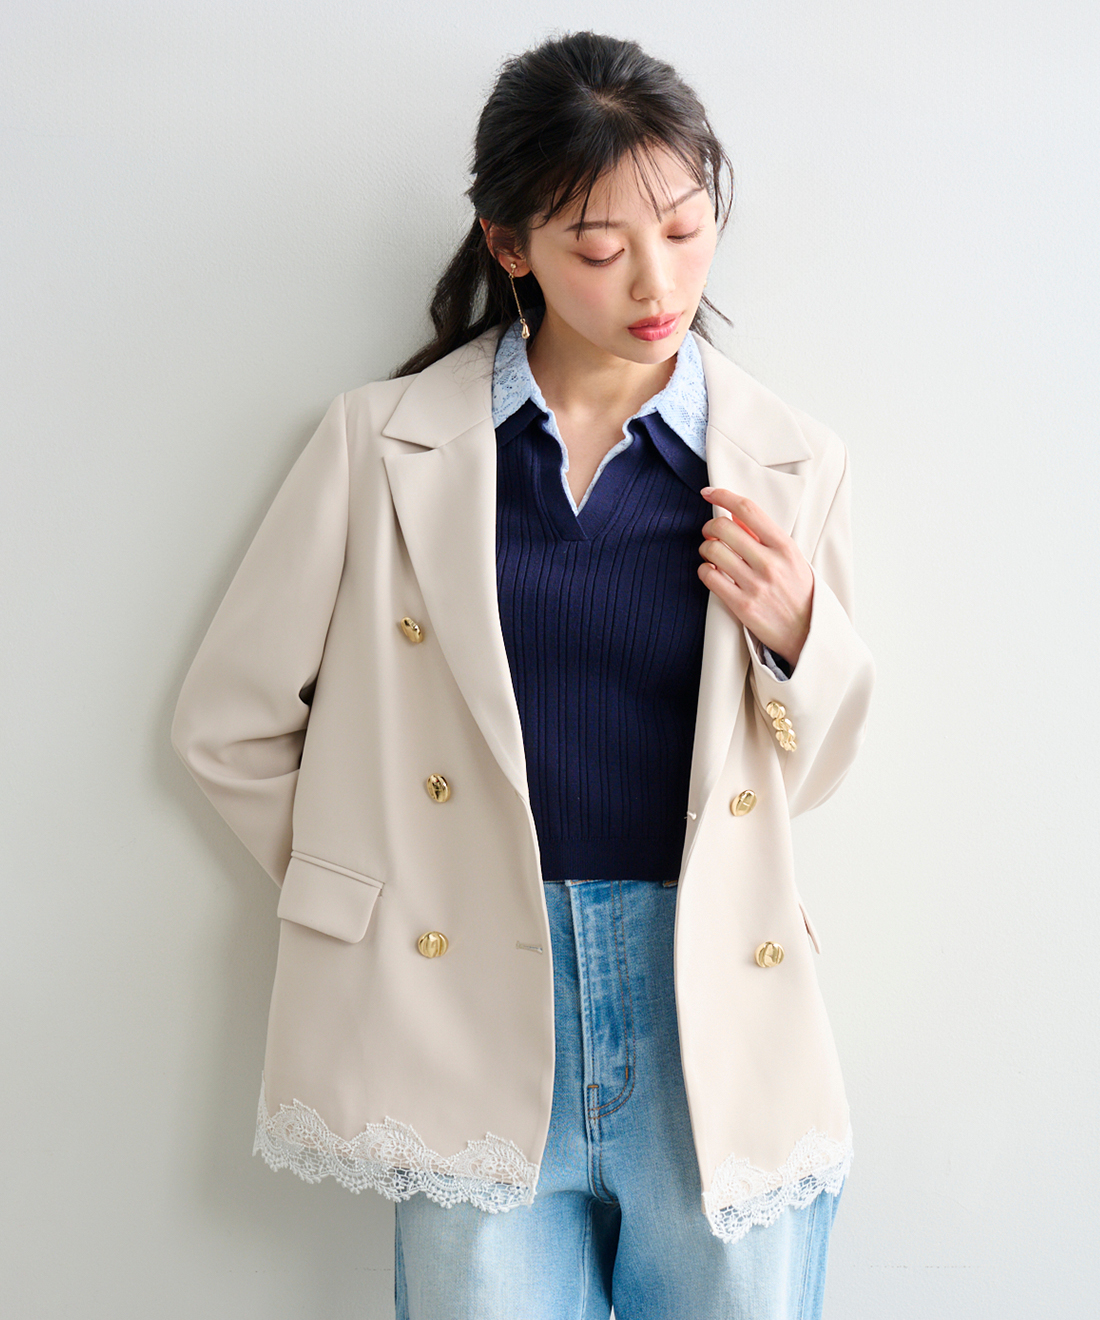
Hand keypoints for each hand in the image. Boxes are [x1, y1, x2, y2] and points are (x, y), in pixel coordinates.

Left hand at [697, 486, 814, 668]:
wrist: (809, 634)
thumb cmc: (800, 594)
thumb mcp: (793, 559)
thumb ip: (767, 538)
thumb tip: (736, 515)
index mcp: (785, 547)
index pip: (748, 509)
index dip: (723, 495)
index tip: (709, 492)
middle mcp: (770, 563)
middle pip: (723, 527)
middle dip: (710, 526)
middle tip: (710, 533)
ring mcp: (755, 585)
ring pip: (712, 551)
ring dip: (705, 549)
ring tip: (711, 554)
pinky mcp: (742, 606)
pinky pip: (709, 577)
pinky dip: (705, 571)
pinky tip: (712, 573)